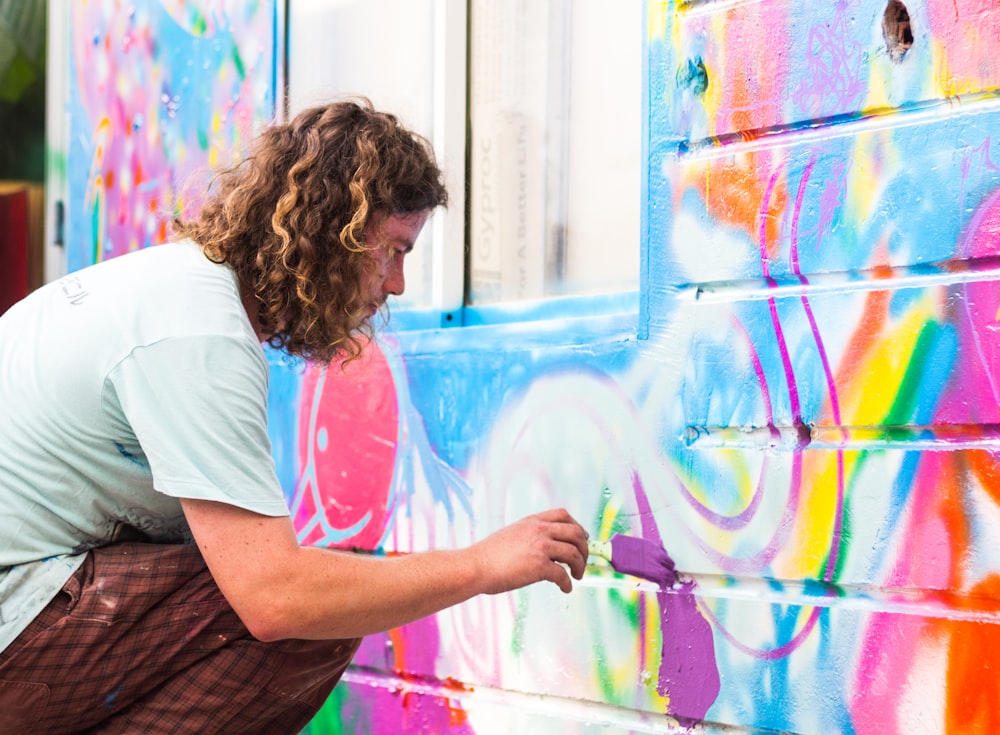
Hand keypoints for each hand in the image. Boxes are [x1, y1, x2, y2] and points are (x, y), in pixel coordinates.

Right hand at [471, 508, 588, 594]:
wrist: (475, 567)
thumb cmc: (489, 555)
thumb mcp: (512, 533)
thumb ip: (530, 534)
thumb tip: (545, 545)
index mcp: (532, 521)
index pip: (563, 515)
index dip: (577, 526)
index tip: (582, 537)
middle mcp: (539, 530)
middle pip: (575, 533)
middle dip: (584, 548)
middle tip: (582, 560)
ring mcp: (541, 547)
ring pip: (574, 553)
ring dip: (580, 566)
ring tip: (577, 575)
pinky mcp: (540, 567)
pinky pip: (563, 575)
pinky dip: (568, 583)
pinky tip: (565, 588)